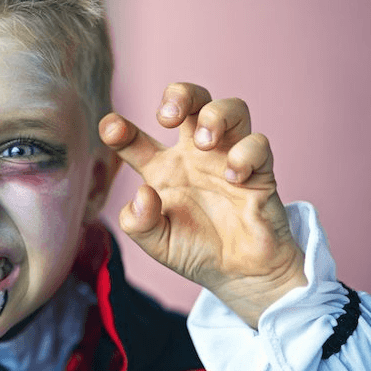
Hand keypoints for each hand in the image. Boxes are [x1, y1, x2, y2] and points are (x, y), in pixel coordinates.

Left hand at [99, 83, 306, 327]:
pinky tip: (232, 175)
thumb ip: (139, 223)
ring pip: (232, 108)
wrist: (241, 275)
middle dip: (180, 95)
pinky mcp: (259, 171)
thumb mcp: (157, 243)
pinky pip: (258, 143)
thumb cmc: (196, 251)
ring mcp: (228, 158)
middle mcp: (194, 155)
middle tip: (167, 117)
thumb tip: (143, 193)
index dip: (119, 128)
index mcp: (162, 169)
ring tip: (204, 142)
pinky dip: (245, 153)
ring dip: (215, 115)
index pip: (134, 138)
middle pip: (191, 100)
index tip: (111, 129)